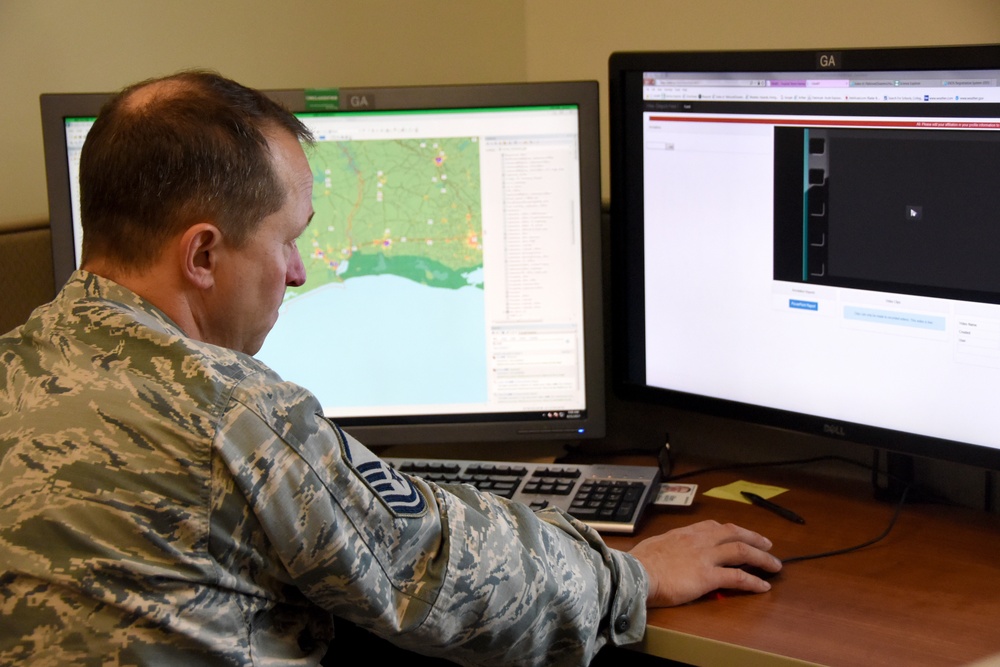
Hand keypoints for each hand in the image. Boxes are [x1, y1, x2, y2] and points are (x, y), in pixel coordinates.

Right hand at [629, 520, 781, 606]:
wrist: (636, 571)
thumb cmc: (639, 561)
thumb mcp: (654, 545)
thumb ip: (666, 547)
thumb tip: (664, 552)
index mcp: (685, 533)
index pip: (713, 527)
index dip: (731, 530)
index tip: (739, 533)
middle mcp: (699, 540)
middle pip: (734, 534)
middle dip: (753, 538)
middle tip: (767, 544)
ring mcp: (706, 557)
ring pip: (741, 551)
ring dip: (762, 558)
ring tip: (775, 565)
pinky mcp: (709, 576)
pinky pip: (738, 576)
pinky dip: (753, 581)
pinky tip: (764, 586)